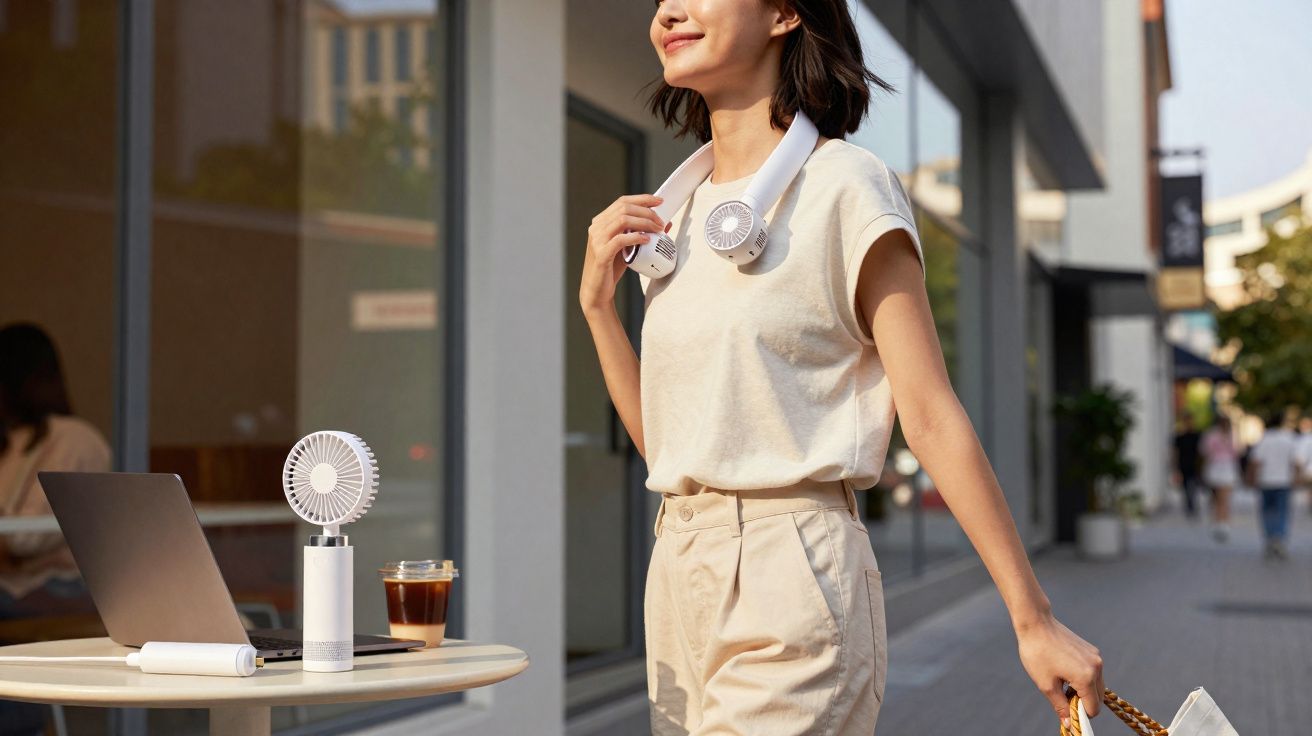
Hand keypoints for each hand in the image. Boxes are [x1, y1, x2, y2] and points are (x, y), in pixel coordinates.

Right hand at [579, 194, 666, 316]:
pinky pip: (620, 240)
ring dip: (644, 222)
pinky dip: (636, 237)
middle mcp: (596, 227)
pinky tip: (647, 240)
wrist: (597, 291)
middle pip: (624, 208)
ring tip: (657, 230)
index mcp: (601, 222)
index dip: (642, 199)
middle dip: (646, 212)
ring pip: (622, 220)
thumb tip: (666, 224)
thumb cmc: (612, 268)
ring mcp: (597, 240)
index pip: (622, 201)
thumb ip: (642, 234)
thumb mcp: (628, 247)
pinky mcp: (601, 254)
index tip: (659, 201)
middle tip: (661, 221)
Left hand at [1016, 613, 1104, 729]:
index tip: (1066, 712)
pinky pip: (1093, 672)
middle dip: (1083, 703)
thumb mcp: (1046, 685)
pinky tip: (1065, 672)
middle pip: (1098, 698)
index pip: (1093, 708)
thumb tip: (1069, 724)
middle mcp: (1096, 667)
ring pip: (1097, 685)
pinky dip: (1084, 678)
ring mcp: (1096, 657)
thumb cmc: (1037, 653)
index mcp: (1086, 677)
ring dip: (1084, 691)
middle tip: (1062, 698)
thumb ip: (1061, 707)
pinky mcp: (1092, 650)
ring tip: (1062, 683)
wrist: (1036, 623)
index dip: (1080, 715)